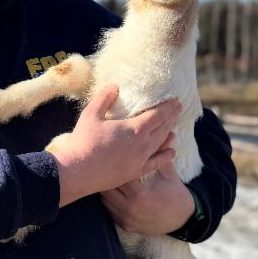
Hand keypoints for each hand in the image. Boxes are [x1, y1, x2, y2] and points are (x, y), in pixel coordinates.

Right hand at [49, 85, 179, 207]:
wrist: (78, 172)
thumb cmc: (84, 141)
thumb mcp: (91, 114)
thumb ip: (105, 98)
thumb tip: (114, 86)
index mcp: (136, 129)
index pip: (158, 114)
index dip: (167, 106)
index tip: (175, 100)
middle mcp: (143, 144)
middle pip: (162, 128)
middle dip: (171, 117)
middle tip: (179, 108)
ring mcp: (141, 160)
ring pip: (160, 144)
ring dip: (169, 133)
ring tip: (175, 127)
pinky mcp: (135, 172)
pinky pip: (155, 163)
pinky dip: (165, 156)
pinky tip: (172, 152)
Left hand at [100, 160, 194, 234]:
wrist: (183, 220)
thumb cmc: (175, 193)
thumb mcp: (168, 173)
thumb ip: (159, 155)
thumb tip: (158, 133)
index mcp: (141, 195)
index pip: (120, 175)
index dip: (114, 164)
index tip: (109, 154)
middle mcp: (131, 209)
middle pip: (108, 188)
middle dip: (105, 175)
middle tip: (100, 162)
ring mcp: (127, 219)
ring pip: (105, 200)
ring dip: (104, 187)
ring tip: (102, 174)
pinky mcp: (125, 225)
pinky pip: (109, 210)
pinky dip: (108, 200)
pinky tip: (109, 189)